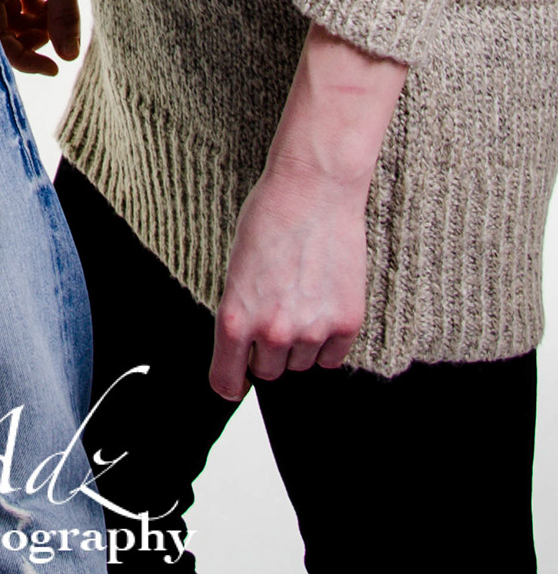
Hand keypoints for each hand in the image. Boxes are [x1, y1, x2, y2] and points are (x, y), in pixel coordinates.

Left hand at [209, 164, 367, 398]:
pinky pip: (332, 357)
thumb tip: (247, 351)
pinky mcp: (346, 324)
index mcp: (235, 318)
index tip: (234, 382)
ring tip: (300, 298)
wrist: (313, 191)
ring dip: (299, 344)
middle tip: (275, 312)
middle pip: (268, 371)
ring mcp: (312, 331)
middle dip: (267, 350)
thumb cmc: (269, 219)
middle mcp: (272, 332)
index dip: (230, 381)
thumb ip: (241, 314)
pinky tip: (323, 305)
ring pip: (301, 364)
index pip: (226, 380)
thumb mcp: (236, 269)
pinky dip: (327, 341)